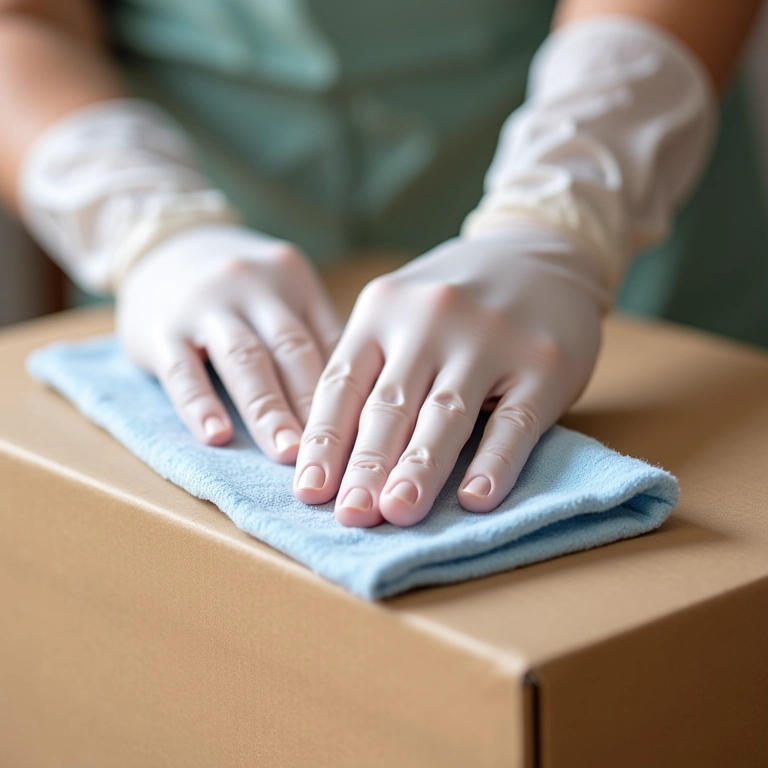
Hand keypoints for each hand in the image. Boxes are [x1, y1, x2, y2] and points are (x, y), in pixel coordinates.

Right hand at [116, 224, 341, 462]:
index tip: (364, 435)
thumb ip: (314, 335)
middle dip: (313, 404)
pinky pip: (183, 370)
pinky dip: (200, 405)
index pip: (329, 340)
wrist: (164, 246)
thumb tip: (358, 402)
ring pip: (244, 360)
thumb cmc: (240, 289)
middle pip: (292, 350)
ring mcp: (206, 304)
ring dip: (268, 410)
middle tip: (333, 453)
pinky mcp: (161, 328)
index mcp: (294, 281)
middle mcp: (255, 287)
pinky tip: (216, 436)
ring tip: (287, 453)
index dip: (350, 390)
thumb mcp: (282, 292)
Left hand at [293, 221, 605, 525]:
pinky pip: (515, 421)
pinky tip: (476, 498)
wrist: (540, 251)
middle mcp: (431, 320)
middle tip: (350, 516)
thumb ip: (371, 366)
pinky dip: (495, 463)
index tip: (309, 492)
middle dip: (366, 466)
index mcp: (382, 310)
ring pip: (446, 415)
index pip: (342, 385)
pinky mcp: (544, 364)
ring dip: (419, 469)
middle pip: (390, 406)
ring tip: (397, 513)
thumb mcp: (400, 311)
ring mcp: (491, 340)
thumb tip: (331, 451)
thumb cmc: (455, 297)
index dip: (324, 442)